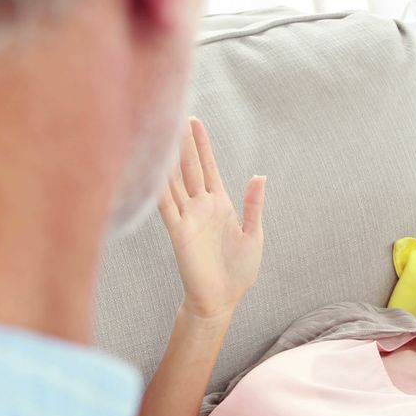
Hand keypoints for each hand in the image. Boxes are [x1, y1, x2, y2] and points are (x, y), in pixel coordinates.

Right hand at [158, 117, 266, 319]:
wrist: (222, 299)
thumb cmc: (238, 271)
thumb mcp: (254, 234)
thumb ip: (254, 205)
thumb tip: (259, 176)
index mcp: (219, 203)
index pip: (208, 167)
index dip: (202, 145)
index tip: (194, 121)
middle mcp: (200, 206)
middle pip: (189, 168)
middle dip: (184, 143)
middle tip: (176, 116)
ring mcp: (188, 217)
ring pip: (176, 182)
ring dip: (170, 160)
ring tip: (163, 135)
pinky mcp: (178, 232)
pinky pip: (167, 206)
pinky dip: (160, 189)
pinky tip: (156, 171)